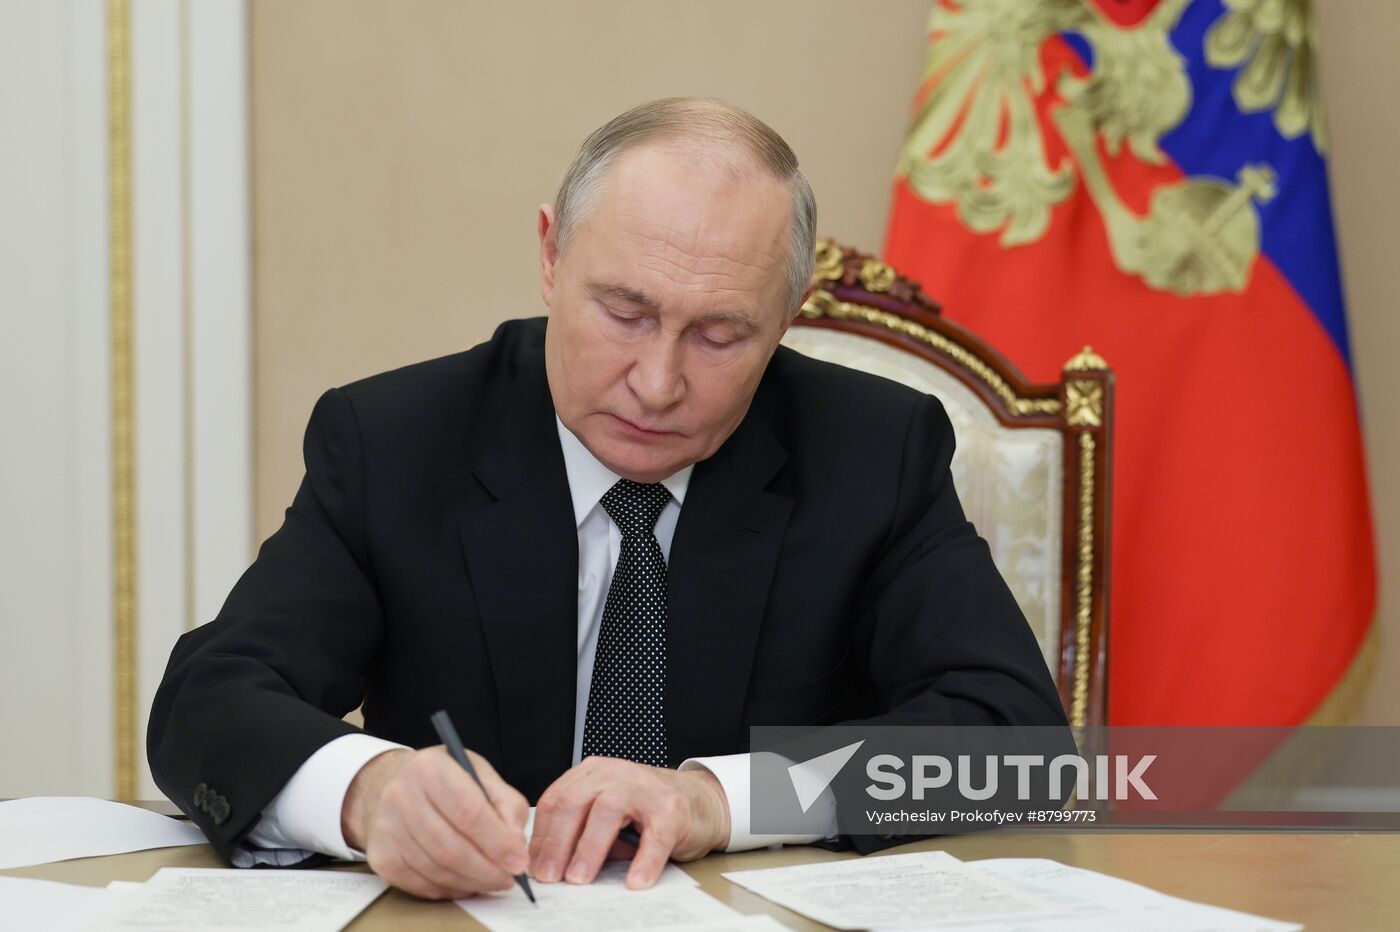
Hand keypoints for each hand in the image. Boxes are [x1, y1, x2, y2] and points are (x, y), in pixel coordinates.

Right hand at [341, 746, 529, 899]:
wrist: (393, 784)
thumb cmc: (443, 779)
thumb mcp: (479, 774)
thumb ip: (506, 804)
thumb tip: (515, 844)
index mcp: (431, 769)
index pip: (469, 812)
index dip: (498, 842)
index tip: (519, 861)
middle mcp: (402, 796)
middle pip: (451, 847)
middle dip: (487, 870)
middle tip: (509, 878)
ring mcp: (387, 828)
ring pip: (436, 870)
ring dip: (471, 882)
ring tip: (492, 880)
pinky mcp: (381, 856)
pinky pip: (420, 884)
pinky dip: (450, 888)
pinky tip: (466, 882)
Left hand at [528, 756, 730, 889]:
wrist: (697, 800)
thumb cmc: (645, 810)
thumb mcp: (605, 813)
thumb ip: (579, 830)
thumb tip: (548, 866)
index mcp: (593, 774)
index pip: (556, 800)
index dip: (541, 836)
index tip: (532, 866)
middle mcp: (615, 774)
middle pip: (575, 802)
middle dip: (557, 842)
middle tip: (550, 876)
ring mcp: (645, 788)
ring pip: (608, 811)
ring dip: (589, 848)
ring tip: (579, 878)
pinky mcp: (672, 809)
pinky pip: (654, 836)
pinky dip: (643, 861)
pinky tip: (634, 881)